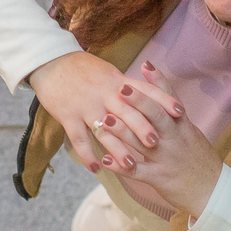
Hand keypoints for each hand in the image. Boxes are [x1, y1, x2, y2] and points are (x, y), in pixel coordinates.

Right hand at [27, 51, 184, 173]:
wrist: (50, 61)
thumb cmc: (83, 68)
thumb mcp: (109, 72)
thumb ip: (128, 86)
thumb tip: (150, 97)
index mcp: (117, 81)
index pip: (144, 90)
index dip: (163, 99)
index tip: (180, 112)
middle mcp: (104, 94)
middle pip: (126, 111)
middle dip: (142, 127)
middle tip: (156, 143)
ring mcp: (86, 106)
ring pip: (104, 130)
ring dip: (117, 148)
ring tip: (130, 164)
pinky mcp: (68, 115)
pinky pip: (79, 138)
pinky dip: (87, 155)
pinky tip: (96, 169)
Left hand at [92, 60, 223, 217]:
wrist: (214, 193)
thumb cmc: (201, 163)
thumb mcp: (193, 137)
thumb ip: (177, 121)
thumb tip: (164, 102)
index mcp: (184, 128)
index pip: (171, 100)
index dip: (159, 82)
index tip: (145, 64)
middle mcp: (176, 140)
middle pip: (156, 116)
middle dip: (138, 101)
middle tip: (120, 88)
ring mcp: (167, 158)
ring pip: (142, 141)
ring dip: (121, 130)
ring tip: (103, 119)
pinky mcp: (160, 178)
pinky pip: (138, 171)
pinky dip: (121, 165)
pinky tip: (105, 160)